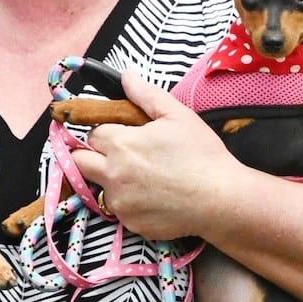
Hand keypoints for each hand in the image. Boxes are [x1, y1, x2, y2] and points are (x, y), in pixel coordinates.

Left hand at [70, 74, 250, 240]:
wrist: (221, 199)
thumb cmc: (202, 154)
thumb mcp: (177, 115)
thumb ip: (146, 94)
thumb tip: (125, 77)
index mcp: (120, 144)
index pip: (93, 134)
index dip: (109, 132)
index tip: (126, 136)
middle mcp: (113, 174)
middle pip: (80, 162)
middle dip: (92, 156)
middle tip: (119, 156)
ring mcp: (120, 203)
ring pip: (99, 188)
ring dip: (112, 181)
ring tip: (144, 179)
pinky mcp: (131, 224)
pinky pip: (120, 212)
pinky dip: (131, 204)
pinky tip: (155, 198)